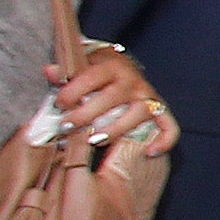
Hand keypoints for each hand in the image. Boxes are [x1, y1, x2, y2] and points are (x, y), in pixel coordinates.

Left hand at [52, 46, 174, 158]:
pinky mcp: (160, 110)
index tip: (59, 105)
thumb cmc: (96, 72)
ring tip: (93, 141)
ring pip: (138, 114)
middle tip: (67, 127)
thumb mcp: (81, 66)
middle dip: (86, 115)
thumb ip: (65, 72)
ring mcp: (148, 96)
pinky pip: (169, 127)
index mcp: (111, 66)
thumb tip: (50, 71)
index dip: (72, 92)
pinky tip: (149, 153)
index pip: (92, 77)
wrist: (121, 67)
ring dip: (115, 130)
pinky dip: (164, 141)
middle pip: (112, 98)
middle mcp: (133, 80)